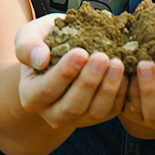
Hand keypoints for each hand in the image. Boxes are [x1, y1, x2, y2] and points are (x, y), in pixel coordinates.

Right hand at [16, 14, 127, 130]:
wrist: (62, 51)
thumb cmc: (45, 41)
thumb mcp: (29, 36)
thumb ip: (27, 46)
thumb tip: (40, 59)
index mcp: (31, 96)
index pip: (46, 90)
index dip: (64, 73)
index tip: (80, 52)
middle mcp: (52, 113)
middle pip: (71, 106)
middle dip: (89, 82)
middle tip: (102, 57)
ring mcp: (77, 118)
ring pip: (94, 112)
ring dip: (108, 88)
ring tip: (117, 63)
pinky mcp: (97, 115)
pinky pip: (111, 111)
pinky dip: (121, 93)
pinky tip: (127, 73)